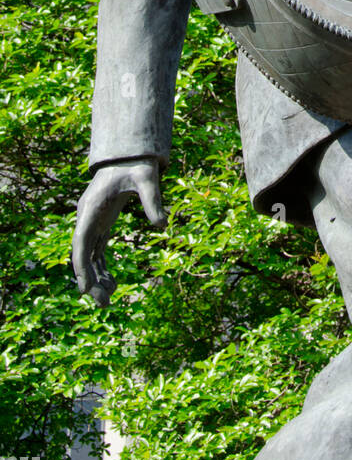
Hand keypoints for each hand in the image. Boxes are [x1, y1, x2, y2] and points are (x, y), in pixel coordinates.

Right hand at [72, 158, 165, 306]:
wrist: (129, 154)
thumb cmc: (136, 164)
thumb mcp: (147, 178)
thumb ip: (153, 200)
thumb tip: (163, 225)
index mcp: (92, 207)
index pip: (80, 242)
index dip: (81, 267)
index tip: (85, 289)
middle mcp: (87, 217)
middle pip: (82, 254)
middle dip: (90, 280)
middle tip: (104, 304)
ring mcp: (92, 222)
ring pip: (88, 256)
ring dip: (95, 278)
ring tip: (109, 300)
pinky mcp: (100, 225)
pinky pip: (96, 252)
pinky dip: (102, 268)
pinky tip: (112, 284)